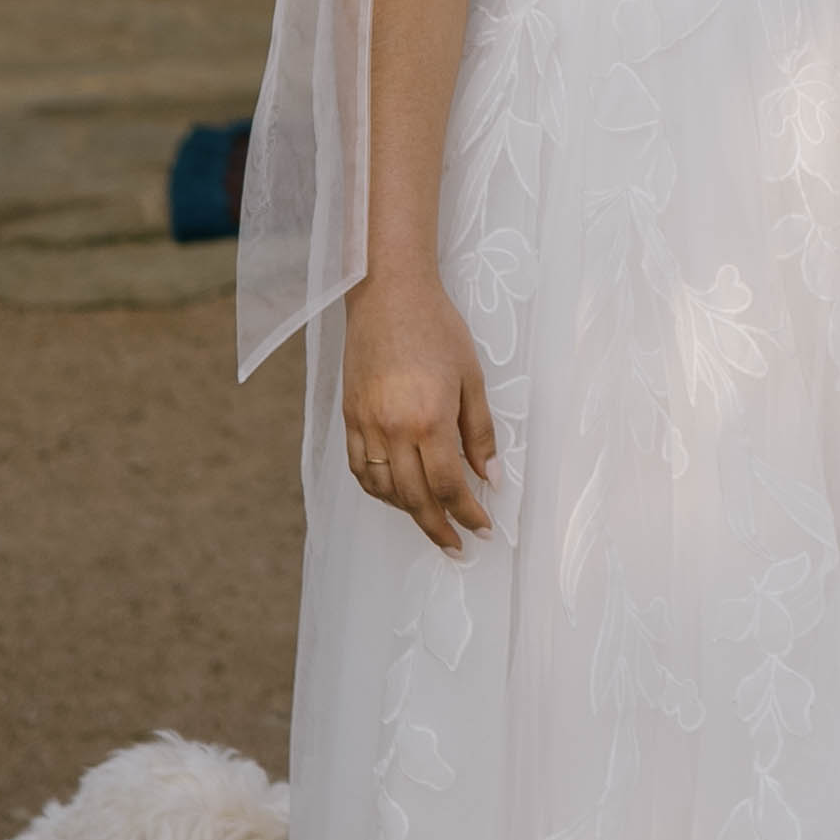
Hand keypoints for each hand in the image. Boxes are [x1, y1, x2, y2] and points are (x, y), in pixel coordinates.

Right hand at [338, 266, 499, 552]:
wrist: (388, 294)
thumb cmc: (437, 328)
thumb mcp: (472, 377)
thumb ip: (480, 432)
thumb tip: (491, 478)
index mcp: (429, 419)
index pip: (448, 486)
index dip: (467, 514)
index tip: (482, 530)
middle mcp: (393, 429)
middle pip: (414, 498)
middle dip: (438, 527)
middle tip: (457, 545)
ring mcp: (366, 425)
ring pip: (384, 489)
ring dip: (408, 512)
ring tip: (432, 520)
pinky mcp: (349, 417)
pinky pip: (360, 469)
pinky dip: (379, 490)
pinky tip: (396, 494)